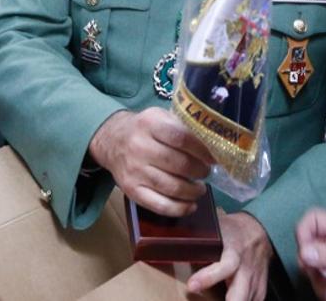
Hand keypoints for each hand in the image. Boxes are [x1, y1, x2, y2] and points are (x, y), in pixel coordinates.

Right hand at [88, 108, 211, 216]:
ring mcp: (134, 171)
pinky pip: (159, 205)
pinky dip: (179, 208)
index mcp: (150, 124)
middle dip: (199, 171)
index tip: (213, 157)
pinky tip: (190, 205)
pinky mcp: (131, 191)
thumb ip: (182, 126)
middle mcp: (139, 147)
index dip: (201, 150)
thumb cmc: (145, 129)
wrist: (112, 141)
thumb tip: (213, 143)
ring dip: (193, 191)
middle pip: (179, 164)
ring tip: (201, 188)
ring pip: (171, 187)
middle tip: (206, 172)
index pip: (181, 138)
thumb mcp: (160, 116)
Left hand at [188, 212, 271, 300]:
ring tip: (214, 300)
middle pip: (240, 296)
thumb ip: (198, 240)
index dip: (209, 277)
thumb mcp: (216, 229)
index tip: (192, 285)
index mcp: (234, 250)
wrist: (258, 232)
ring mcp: (254, 281)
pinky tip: (230, 300)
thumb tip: (171, 245)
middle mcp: (246, 268)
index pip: (225, 265)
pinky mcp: (260, 290)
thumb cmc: (232, 231)